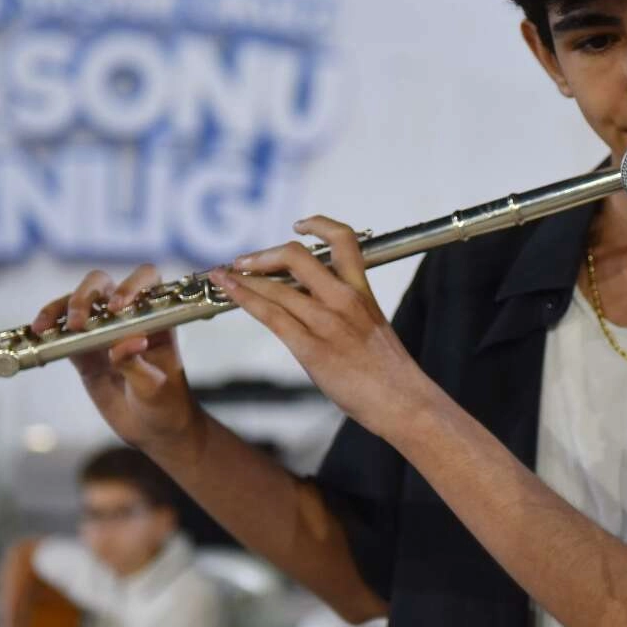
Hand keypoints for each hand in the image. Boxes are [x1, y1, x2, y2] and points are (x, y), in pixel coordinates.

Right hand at [32, 266, 204, 460]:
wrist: (154, 430)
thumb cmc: (166, 403)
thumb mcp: (155, 387)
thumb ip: (138, 364)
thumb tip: (127, 343)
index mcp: (155, 317)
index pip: (146, 280)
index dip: (131, 284)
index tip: (118, 306)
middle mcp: (127, 317)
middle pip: (103, 285)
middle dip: (86, 294)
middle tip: (78, 321)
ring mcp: (103, 333)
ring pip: (78, 305)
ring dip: (62, 309)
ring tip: (47, 327)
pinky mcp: (84, 353)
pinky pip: (63, 335)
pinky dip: (49, 331)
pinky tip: (39, 335)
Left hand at [209, 216, 432, 438]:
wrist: (403, 401)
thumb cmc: (388, 371)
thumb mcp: (371, 325)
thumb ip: (344, 308)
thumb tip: (312, 301)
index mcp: (361, 290)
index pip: (343, 239)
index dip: (318, 225)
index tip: (299, 225)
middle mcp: (343, 298)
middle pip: (296, 256)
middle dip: (263, 255)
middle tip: (244, 261)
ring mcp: (326, 321)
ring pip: (275, 285)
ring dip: (243, 277)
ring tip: (224, 276)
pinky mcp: (312, 347)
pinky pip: (271, 314)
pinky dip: (245, 298)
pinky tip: (230, 291)